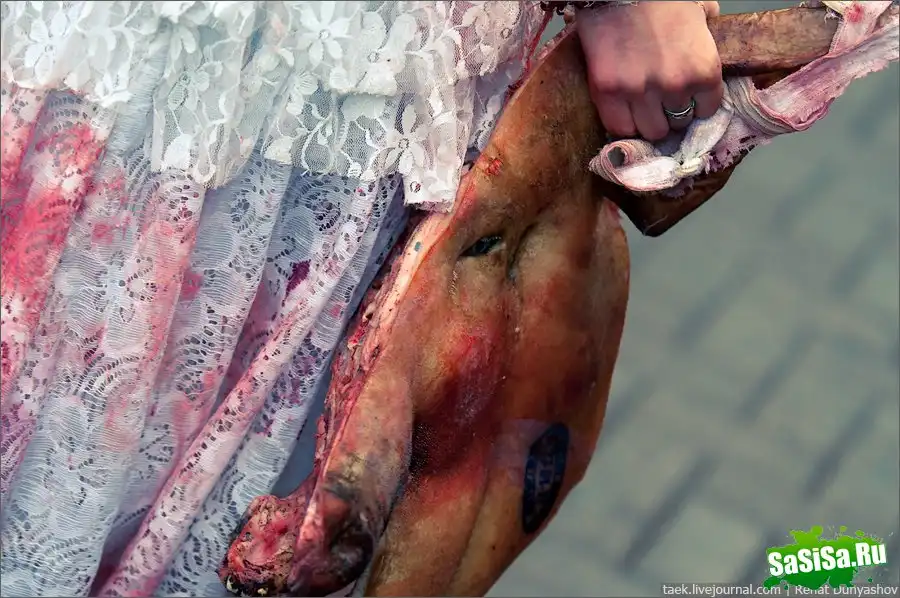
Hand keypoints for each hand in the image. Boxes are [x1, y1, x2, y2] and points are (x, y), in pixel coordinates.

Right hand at [576, 1, 723, 140]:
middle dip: (672, 113)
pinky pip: (619, 127)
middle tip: (662, 100)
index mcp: (704, 69)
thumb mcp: (699, 13)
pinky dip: (622, 123)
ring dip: (648, 121)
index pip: (707, 110)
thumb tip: (708, 44)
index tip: (687, 98)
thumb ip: (707, 38)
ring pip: (651, 131)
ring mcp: (639, 92)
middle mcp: (675, 86)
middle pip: (678, 124)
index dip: (697, 104)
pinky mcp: (607, 93)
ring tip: (641, 106)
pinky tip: (623, 109)